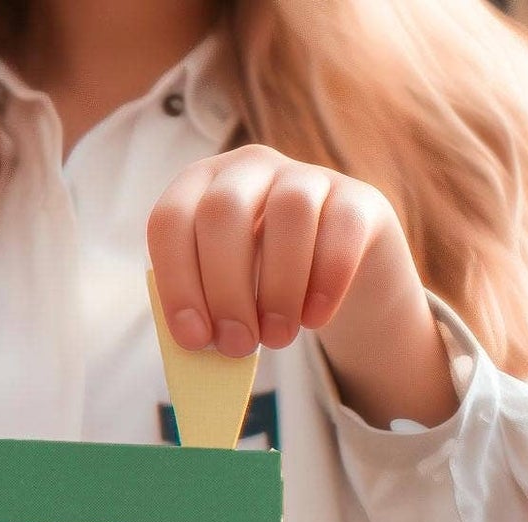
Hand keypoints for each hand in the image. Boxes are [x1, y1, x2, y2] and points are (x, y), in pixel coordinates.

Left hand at [145, 145, 459, 428]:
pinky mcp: (356, 199)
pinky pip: (342, 230)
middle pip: (224, 212)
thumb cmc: (261, 289)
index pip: (171, 220)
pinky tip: (315, 319)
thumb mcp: (224, 296)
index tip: (195, 339)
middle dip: (226, 290)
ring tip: (277, 338)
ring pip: (289, 212)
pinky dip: (326, 281)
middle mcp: (248, 169)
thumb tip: (202, 345)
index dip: (178, 282)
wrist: (334, 277)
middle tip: (237, 346)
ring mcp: (305, 176)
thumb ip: (206, 314)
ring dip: (278, 288)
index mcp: (200, 189)